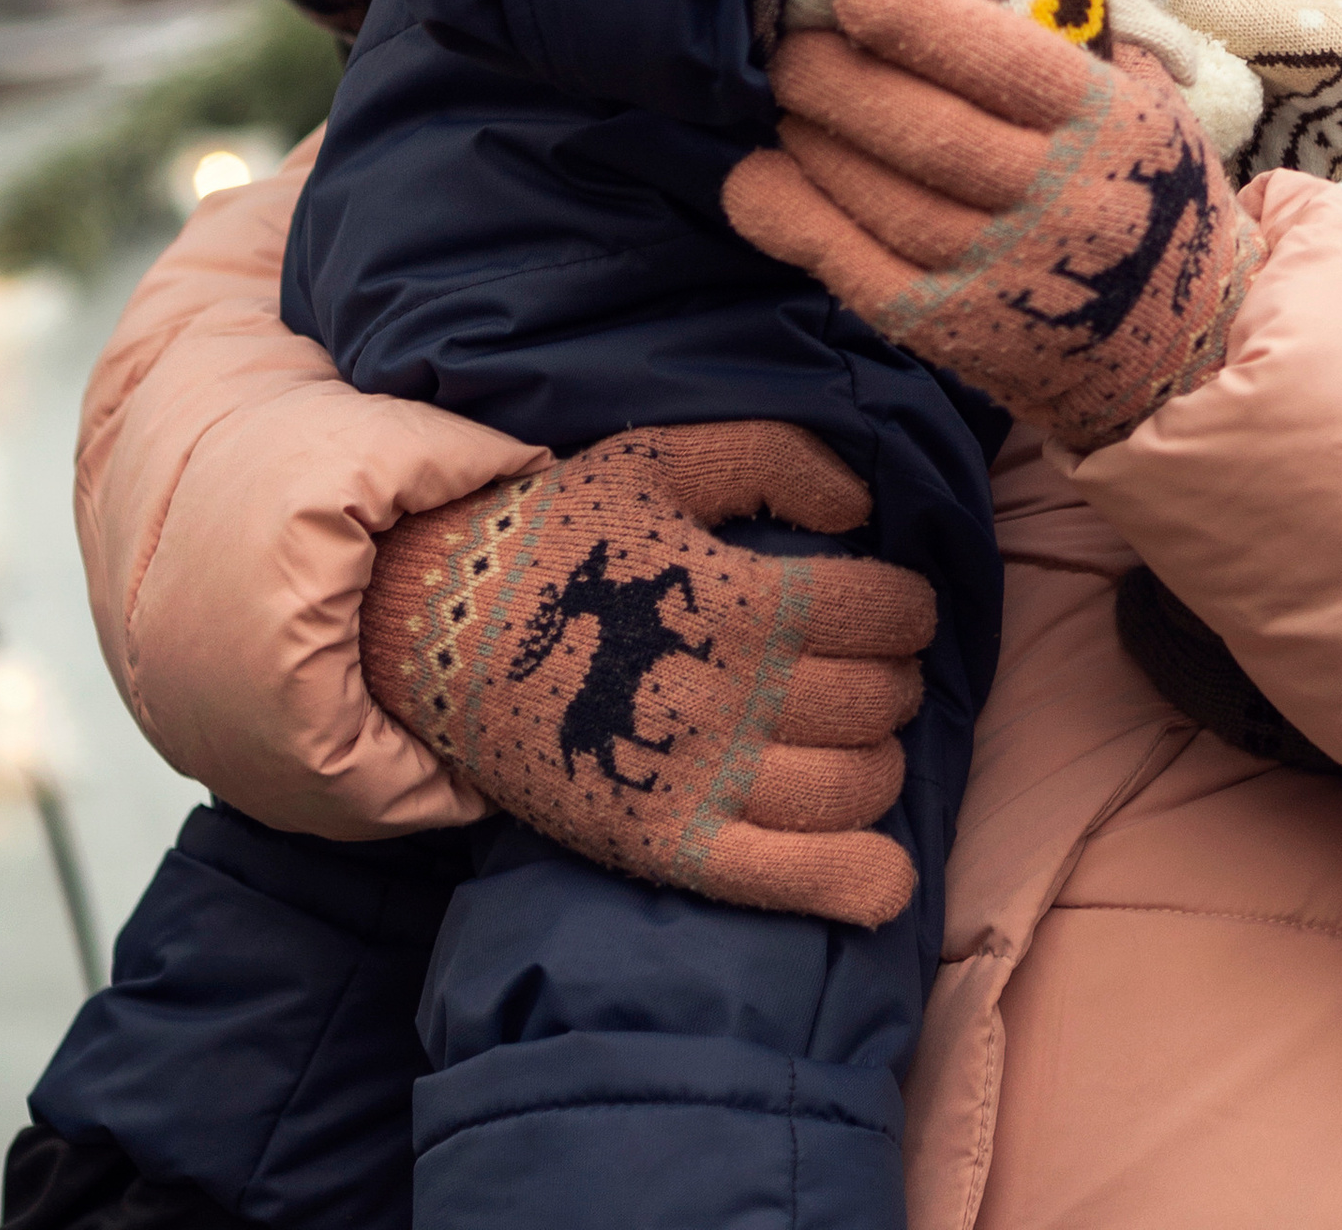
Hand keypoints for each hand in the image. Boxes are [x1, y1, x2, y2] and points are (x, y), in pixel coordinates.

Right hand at [359, 418, 933, 925]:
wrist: (434, 627)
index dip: (907, 607)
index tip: (890, 605)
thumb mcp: (667, 457)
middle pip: (877, 701)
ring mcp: (699, 781)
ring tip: (852, 739)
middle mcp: (732, 696)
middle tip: (862, 666)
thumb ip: (778, 457)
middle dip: (891, 680)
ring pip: (852, 789)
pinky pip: (783, 881)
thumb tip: (863, 506)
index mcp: (742, 598)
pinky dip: (853, 883)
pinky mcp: (661, 847)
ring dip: (879, 764)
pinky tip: (885, 874)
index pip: (886, 612)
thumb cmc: (563, 534)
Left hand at [725, 0, 1258, 450]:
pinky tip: (754, 181)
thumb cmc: (1143, 184)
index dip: (926, 25)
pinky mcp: (956, 331)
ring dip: (817, 144)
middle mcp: (1062, 200)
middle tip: (790, 46)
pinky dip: (796, 223)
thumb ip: (1078, 38)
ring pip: (889, 202)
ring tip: (781, 101)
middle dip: (843, 82)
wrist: (1175, 340)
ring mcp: (1007, 272)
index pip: (1011, 66)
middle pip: (933, 135)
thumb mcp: (1148, 99)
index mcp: (1110, 123)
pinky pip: (860, 274)